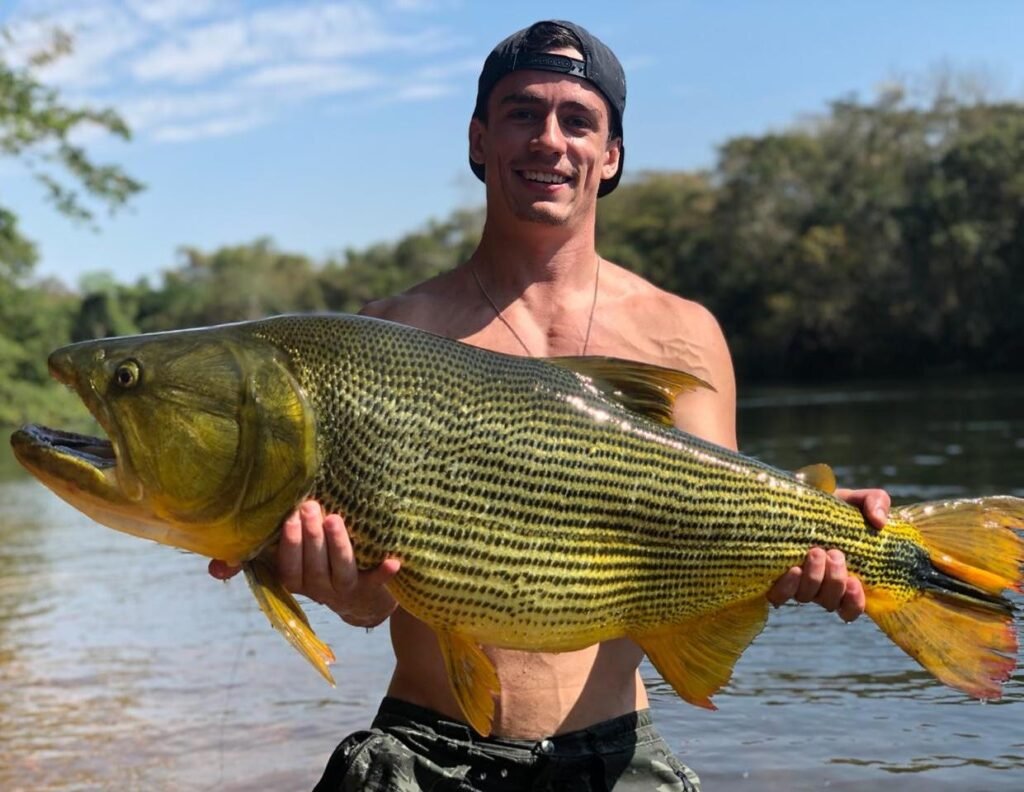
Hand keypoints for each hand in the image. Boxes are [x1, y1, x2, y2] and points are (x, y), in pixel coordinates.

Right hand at [208, 500, 399, 627]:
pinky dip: (383, 573)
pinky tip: (393, 561)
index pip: (286, 568)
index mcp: (295, 579)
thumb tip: (214, 567)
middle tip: (311, 506)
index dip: (287, 545)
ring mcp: (344, 590)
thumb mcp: (285, 564)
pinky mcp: (371, 590)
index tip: (288, 517)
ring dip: (337, 547)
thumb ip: (254, 558)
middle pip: (311, 567)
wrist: (362, 599)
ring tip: (335, 519)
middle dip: (310, 537)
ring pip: (339, 572)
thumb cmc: (317, 566)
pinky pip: (376, 583)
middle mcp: (317, 588)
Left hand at [766, 488, 890, 621]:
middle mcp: (822, 586)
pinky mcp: (777, 578)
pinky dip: (787, 587)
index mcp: (846, 578)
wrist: (801, 502)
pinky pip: (779, 596)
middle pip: (830, 602)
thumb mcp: (859, 500)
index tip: (855, 581)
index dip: (854, 602)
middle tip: (834, 553)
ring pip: (806, 597)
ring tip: (815, 552)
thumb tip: (878, 521)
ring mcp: (799, 583)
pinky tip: (793, 569)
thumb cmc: (837, 508)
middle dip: (834, 580)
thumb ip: (877, 503)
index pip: (851, 608)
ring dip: (813, 578)